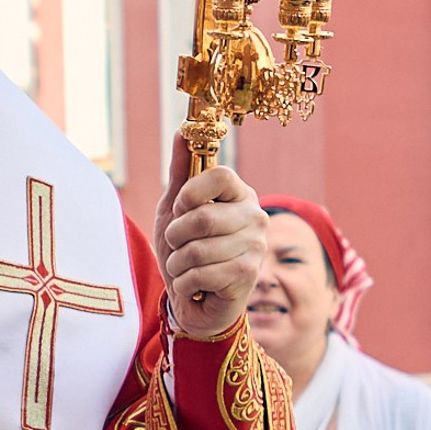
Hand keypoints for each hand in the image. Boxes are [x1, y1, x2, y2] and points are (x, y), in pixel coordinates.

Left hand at [154, 141, 267, 342]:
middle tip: (178, 246)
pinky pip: (198, 274)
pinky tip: (193, 286)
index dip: (191, 192)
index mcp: (240, 194)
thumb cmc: (186, 250)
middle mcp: (255, 217)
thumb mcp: (175, 208)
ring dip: (176, 264)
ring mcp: (255, 247)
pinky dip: (183, 283)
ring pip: (195, 249)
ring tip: (185, 268)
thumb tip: (182, 129)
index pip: (221, 175)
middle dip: (175, 236)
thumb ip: (180, 170)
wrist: (194, 300)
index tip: (181, 209)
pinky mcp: (247, 276)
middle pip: (201, 217)